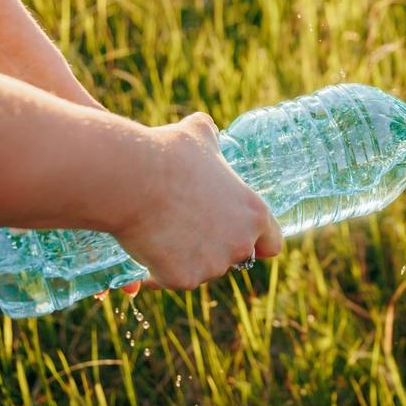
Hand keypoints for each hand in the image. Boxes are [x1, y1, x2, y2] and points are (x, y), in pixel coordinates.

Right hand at [111, 112, 282, 289]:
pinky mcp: (184, 279)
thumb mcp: (197, 134)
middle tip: (186, 227)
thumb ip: (208, 134)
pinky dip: (158, 270)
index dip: (256, 242)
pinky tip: (145, 247)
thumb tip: (204, 125)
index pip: (272, 243)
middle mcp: (241, 244)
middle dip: (214, 247)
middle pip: (234, 258)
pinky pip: (170, 279)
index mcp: (254, 213)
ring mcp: (213, 265)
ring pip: (202, 270)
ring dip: (187, 258)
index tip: (234, 235)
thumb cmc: (168, 153)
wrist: (133, 179)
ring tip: (162, 230)